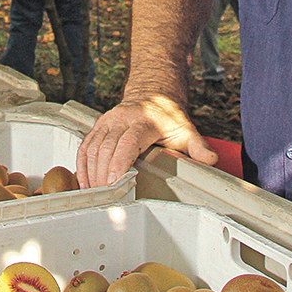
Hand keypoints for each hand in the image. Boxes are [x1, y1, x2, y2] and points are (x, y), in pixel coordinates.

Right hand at [76, 96, 217, 188]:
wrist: (152, 93)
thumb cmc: (168, 116)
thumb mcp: (187, 130)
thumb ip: (197, 146)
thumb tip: (209, 159)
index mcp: (143, 122)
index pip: (127, 143)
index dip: (119, 163)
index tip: (114, 182)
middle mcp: (122, 119)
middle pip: (106, 148)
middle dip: (103, 175)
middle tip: (106, 197)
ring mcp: (108, 121)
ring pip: (92, 147)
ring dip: (91, 172)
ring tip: (96, 193)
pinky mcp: (99, 125)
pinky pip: (85, 145)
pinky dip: (82, 165)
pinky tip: (85, 181)